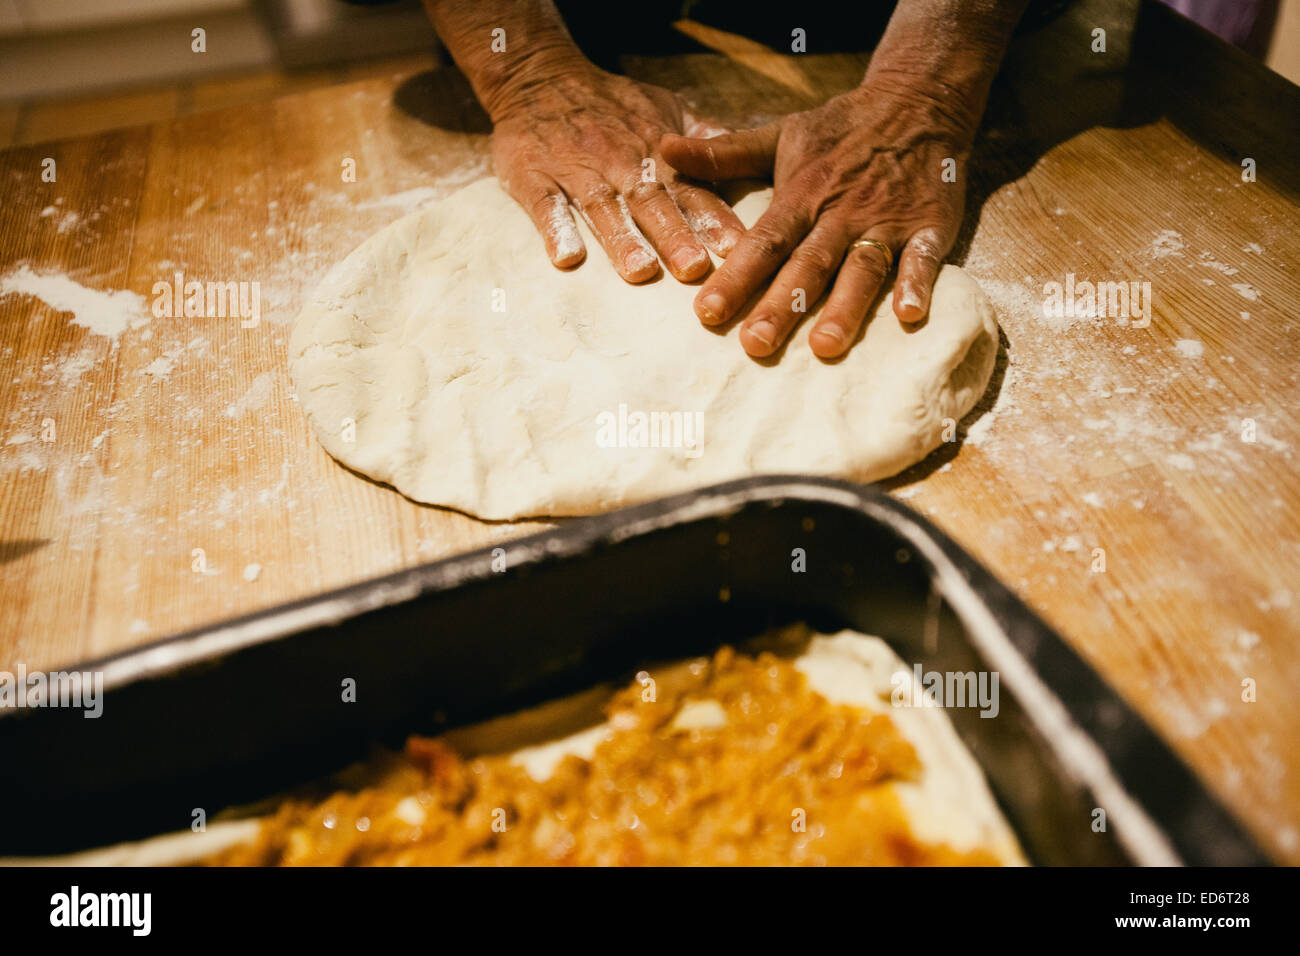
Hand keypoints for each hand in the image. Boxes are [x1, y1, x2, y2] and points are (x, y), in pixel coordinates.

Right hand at [491, 66, 745, 282]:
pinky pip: (545, 205)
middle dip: (674, 235)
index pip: (692, 189)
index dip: (714, 218)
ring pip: (602, 207)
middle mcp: (620, 163)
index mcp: (656, 153)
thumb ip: (705, 138)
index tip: (738, 248)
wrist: (539, 77)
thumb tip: (749, 156)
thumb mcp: (664, 107)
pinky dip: (556, 229)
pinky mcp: (534, 177)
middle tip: (694, 268)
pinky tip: (567, 257)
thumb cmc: (610, 102)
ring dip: (621, 239)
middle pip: (651, 203)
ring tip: (639, 269)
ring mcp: (576, 171)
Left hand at [660, 79, 975, 357]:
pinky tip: (908, 315)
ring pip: (862, 268)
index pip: (763, 242)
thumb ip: (722, 155)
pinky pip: (925, 258)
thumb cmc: (840, 128)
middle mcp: (841, 212)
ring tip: (825, 346)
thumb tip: (662, 150)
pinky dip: (918, 283)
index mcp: (802, 194)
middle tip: (755, 345)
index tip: (707, 314)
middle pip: (808, 265)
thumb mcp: (779, 135)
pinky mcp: (930, 225)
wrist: (918, 99)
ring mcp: (886, 221)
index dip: (736, 278)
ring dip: (845, 307)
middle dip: (782, 306)